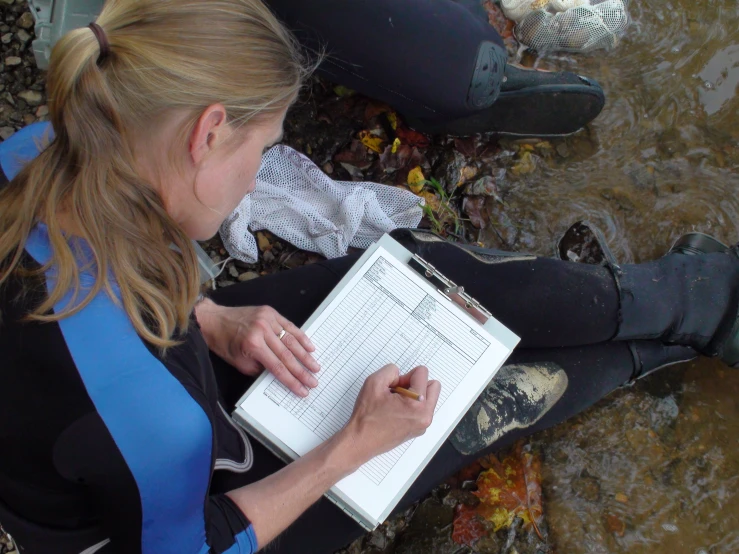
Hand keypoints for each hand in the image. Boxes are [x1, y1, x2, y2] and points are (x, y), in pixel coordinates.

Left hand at [196, 299, 319, 396]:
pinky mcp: (270, 312)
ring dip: (305, 355)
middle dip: (302, 371)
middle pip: (287, 355)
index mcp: (252, 345)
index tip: (302, 389)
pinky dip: (301, 337)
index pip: (277, 367)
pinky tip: (310, 347)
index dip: (291, 380)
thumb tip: (279, 375)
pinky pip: (289, 326)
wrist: (214, 320)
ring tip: (315, 366)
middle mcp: (262, 330)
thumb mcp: (239, 362)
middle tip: (313, 381)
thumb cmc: (224, 343)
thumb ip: (260, 369)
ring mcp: (268, 319)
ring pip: (291, 340)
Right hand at [343, 364, 440, 463]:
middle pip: (433, 386)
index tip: (394, 386)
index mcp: (417, 404)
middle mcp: (425, 416)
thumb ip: (391, 370)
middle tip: (398, 392)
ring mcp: (423, 425)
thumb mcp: (374, 382)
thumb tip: (401, 374)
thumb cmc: (366, 417)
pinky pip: (423, 409)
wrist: (360, 441)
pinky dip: (412, 406)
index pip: (422, 373)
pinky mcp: (418, 429)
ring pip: (428, 398)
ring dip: (414, 395)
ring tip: (395, 403)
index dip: (405, 375)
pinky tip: (395, 411)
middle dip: (416, 384)